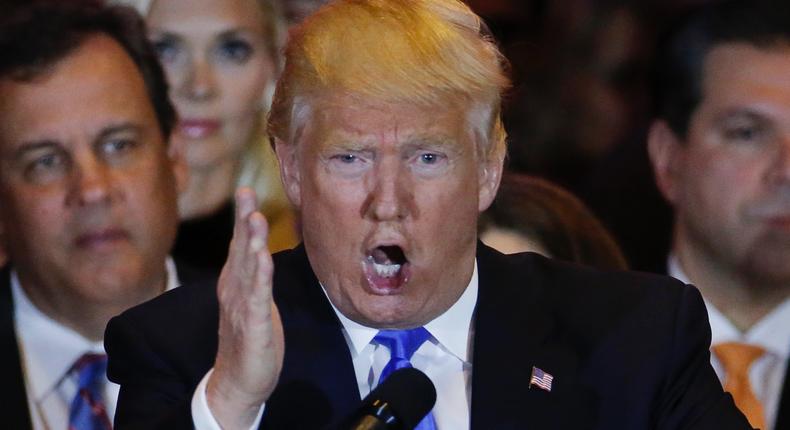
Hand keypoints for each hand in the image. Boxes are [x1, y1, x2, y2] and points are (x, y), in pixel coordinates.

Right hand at [207, 187, 284, 428]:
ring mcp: (242, 308)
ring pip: (248, 270)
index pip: (240, 244)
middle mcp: (235, 290)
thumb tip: (255, 247)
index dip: (243, 217)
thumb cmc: (248, 337)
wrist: (237, 381)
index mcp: (236, 282)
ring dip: (250, 243)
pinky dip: (259, 278)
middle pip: (240, 249)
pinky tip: (262, 260)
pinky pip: (257, 298)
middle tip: (245, 192)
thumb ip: (253, 273)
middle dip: (243, 220)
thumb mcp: (251, 298)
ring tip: (254, 218)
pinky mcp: (253, 327)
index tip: (245, 189)